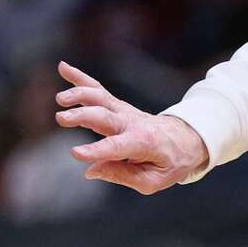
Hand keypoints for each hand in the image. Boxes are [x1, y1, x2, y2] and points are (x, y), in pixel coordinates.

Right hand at [58, 62, 209, 193]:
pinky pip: (97, 89)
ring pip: (100, 98)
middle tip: (61, 118)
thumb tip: (91, 170)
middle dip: (83, 116)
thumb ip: (123, 176)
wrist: (187, 138)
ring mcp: (124, 111)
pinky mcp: (117, 106)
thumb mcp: (154, 179)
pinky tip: (63, 67)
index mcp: (143, 142)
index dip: (97, 150)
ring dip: (79, 94)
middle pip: (105, 116)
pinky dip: (80, 78)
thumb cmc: (170, 162)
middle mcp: (132, 123)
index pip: (117, 146)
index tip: (76, 153)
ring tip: (60, 98)